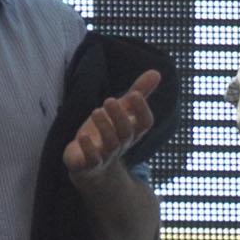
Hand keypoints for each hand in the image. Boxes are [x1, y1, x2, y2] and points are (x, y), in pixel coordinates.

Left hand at [64, 71, 160, 185]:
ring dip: (104, 128)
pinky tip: (82, 137)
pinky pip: (92, 160)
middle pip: (126, 132)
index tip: (135, 94)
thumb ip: (138, 93)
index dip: (142, 110)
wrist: (90, 167)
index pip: (145, 123)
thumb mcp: (121, 111)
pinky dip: (88, 149)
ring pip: (110, 144)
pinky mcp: (89, 165)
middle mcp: (122, 144)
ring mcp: (106, 156)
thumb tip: (156, 72)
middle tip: (109, 100)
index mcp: (132, 131)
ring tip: (96, 111)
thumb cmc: (108, 133)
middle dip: (119, 117)